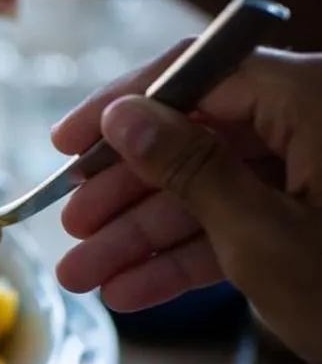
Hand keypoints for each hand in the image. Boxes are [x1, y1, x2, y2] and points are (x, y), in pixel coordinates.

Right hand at [52, 45, 321, 363]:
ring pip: (213, 189)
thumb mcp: (261, 237)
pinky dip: (190, 258)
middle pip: (200, 136)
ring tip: (86, 276)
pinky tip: (133, 291)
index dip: (126, 106)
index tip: (68, 143)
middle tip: (72, 229)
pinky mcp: (317, 219)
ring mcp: (317, 173)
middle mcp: (316, 123)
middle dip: (129, 193)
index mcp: (314, 98)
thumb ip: (188, 169)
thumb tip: (125, 116)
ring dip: (146, 236)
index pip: (202, 72)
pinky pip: (242, 222)